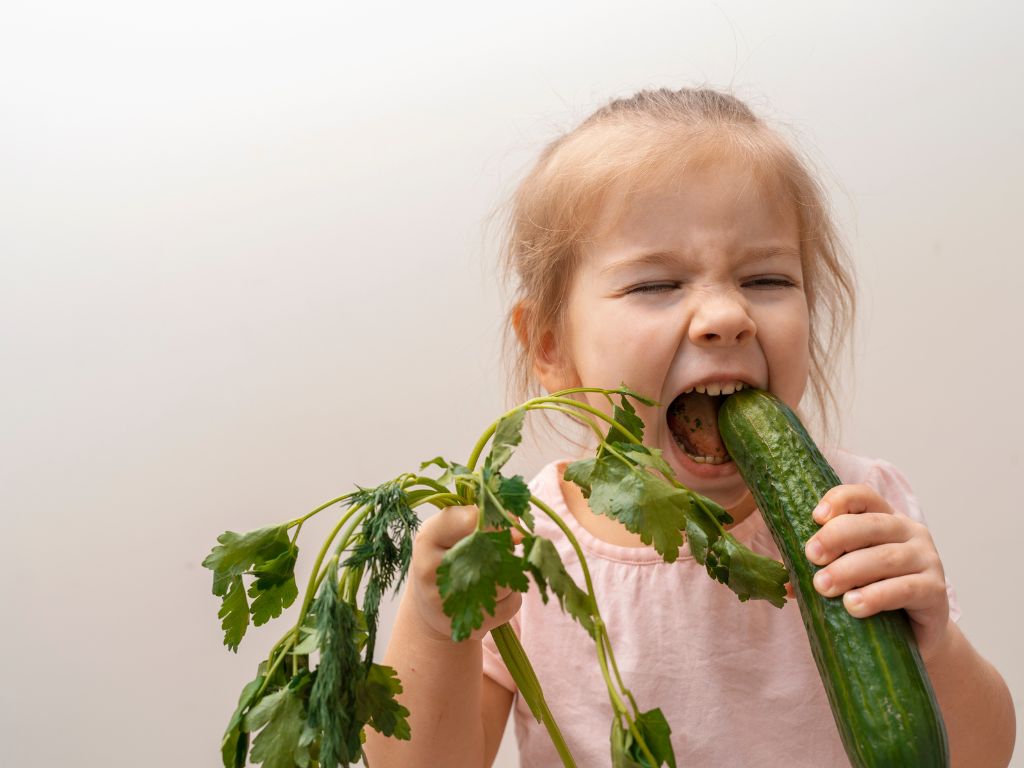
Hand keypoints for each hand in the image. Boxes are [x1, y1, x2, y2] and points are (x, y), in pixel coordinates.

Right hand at [408, 505, 523, 642]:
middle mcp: (432, 571)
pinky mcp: (471, 625)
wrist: (431, 606)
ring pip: (507, 577)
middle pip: (494, 549)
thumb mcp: (452, 530)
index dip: (497, 520)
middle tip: (496, 550)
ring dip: (510, 572)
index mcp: (427, 538)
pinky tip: (492, 594)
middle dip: (505, 548)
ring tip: (489, 574)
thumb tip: (518, 523)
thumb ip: (481, 518)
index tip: (509, 523)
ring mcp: (450, 603)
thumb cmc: (447, 556)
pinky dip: (512, 595)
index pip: (470, 520)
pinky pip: (513, 601)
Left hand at [801, 484, 950, 658]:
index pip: (864, 496)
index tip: (814, 517)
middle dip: (837, 537)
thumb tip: (780, 581)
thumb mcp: (844, 578)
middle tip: (811, 557)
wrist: (914, 639)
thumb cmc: (872, 597)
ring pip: (887, 557)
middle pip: (872, 524)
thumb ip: (816, 571)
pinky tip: (853, 606)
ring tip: (823, 587)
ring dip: (851, 570)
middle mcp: (909, 533)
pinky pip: (906, 588)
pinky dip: (877, 596)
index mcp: (885, 519)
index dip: (840, 500)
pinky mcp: (936, 592)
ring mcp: (927, 560)